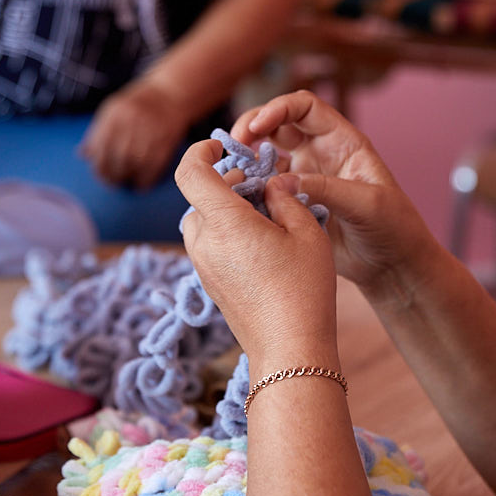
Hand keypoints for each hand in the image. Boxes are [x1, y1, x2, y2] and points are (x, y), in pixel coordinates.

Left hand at [79, 80, 191, 190]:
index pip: (101, 146)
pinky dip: (146, 179)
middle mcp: (133, 121)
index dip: (98, 165)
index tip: (99, 174)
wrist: (171, 92)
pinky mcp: (167, 141)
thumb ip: (98, 131)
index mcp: (116, 113)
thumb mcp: (113, 109)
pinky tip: (141, 183)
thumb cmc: (137, 103)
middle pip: (117, 158)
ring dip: (128, 178)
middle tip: (112, 182)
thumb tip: (82, 155)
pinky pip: (154, 166)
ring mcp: (151, 131)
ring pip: (135, 164)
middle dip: (112, 175)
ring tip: (125, 181)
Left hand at [175, 139, 338, 374]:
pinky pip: (209, 245)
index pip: (189, 171)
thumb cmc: (304, 290)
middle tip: (262, 186)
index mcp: (224, 222)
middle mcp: (204, 242)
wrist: (290, 349)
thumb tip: (270, 185)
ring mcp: (203, 266)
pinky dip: (227, 234)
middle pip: (199, 197)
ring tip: (265, 217)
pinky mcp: (209, 284)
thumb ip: (285, 198)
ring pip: (203, 222)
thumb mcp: (306, 232)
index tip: (221, 146)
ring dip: (227, 210)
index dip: (201, 151)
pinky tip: (262, 245)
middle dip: (226, 184)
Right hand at [231, 91, 435, 302]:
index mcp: (342, 142)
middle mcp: (320, 154)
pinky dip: (250, 188)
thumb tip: (280, 182)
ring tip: (231, 173)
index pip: (304, 107)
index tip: (256, 128)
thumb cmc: (392, 228)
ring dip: (247, 159)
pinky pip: (265, 188)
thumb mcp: (367, 204)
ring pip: (267, 156)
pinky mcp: (294, 204)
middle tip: (233, 146)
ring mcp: (305, 178)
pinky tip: (239, 197)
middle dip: (252, 127)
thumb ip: (326, 189)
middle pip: (278, 125)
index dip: (278, 109)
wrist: (391, 266)